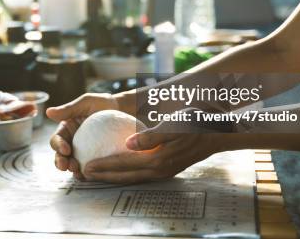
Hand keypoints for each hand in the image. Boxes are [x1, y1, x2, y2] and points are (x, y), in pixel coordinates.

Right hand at [46, 93, 132, 178]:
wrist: (123, 110)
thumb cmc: (103, 104)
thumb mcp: (86, 102)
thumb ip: (68, 109)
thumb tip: (48, 112)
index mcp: (66, 129)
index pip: (56, 140)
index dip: (58, 146)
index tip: (65, 149)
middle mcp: (72, 142)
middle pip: (61, 155)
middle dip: (61, 162)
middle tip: (68, 166)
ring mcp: (83, 152)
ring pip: (72, 164)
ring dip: (73, 170)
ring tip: (79, 172)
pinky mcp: (94, 158)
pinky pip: (89, 168)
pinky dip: (87, 173)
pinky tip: (90, 176)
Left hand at [82, 119, 225, 183]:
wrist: (216, 132)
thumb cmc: (194, 123)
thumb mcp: (173, 124)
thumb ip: (150, 136)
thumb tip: (127, 144)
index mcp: (158, 159)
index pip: (124, 164)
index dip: (104, 165)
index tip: (86, 165)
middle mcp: (159, 169)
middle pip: (125, 176)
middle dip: (103, 176)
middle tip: (83, 173)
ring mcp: (164, 171)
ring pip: (132, 177)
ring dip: (112, 177)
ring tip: (95, 174)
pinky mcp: (166, 168)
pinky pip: (140, 174)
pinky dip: (125, 173)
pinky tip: (117, 167)